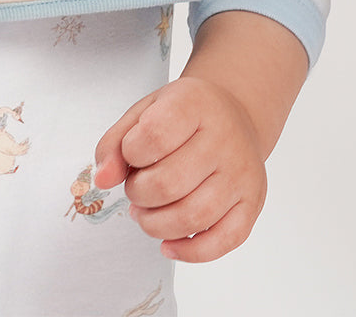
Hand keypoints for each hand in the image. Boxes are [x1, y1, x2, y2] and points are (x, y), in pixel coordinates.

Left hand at [92, 77, 267, 262]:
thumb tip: (102, 180)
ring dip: (156, 225)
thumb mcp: (145, 111)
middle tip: (136, 189)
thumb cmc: (184, 115)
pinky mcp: (253, 203)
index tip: (131, 153)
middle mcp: (224, 138)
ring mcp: (242, 173)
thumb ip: (115, 142)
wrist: (234, 115)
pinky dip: (190, 252)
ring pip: (193, 217)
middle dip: (138, 194)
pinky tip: (168, 244)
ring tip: (146, 213)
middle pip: (168, 184)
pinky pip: (223, 241)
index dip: (130, 153)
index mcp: (194, 104)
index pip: (153, 137)